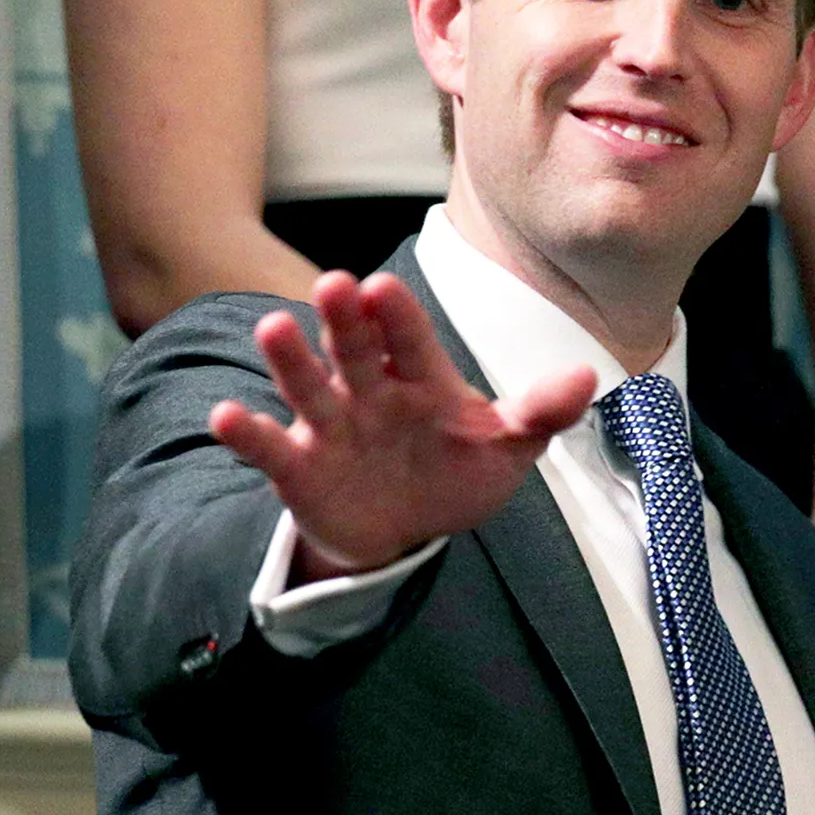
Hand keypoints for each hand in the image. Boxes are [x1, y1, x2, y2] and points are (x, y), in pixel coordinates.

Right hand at [210, 271, 594, 581]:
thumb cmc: (454, 471)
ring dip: (290, 359)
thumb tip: (587, 379)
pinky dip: (247, 434)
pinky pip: (269, 447)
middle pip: (355, 348)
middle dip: (344, 320)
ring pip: (308, 385)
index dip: (397, 317)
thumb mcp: (507, 447)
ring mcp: (331, 425)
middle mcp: (370, 390)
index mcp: (422, 378)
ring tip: (271, 328)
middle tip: (334, 286)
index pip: (410, 340)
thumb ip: (540, 413)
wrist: (406, 528)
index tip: (383, 288)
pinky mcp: (298, 467)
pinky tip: (227, 416)